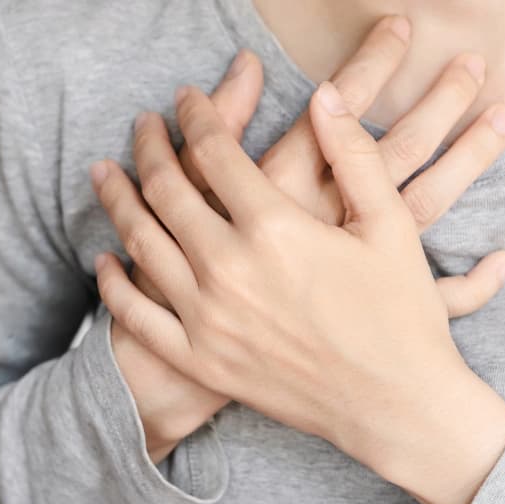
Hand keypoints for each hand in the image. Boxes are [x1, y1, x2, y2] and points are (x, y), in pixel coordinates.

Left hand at [94, 78, 504, 503]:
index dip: (196, 115)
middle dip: (149, 147)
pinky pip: (138, 315)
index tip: (186, 98)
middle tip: (142, 124)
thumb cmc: (400, 314)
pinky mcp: (199, 358)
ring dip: (117, 200)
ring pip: (141, 243)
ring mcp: (207, 317)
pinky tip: (105, 260)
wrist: (393, 405)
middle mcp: (228, 268)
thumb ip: (353, 155)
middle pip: (166, 189)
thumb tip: (323, 96)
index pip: (214, 151)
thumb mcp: (390, 225)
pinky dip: (114, 284)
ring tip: (104, 172)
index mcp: (274, 228)